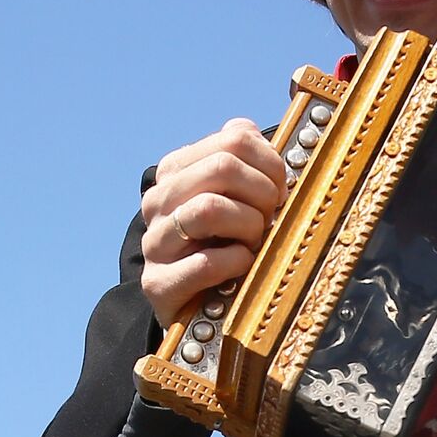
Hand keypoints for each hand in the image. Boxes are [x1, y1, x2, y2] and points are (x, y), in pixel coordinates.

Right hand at [139, 119, 286, 329]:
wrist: (202, 308)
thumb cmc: (229, 245)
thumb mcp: (240, 197)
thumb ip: (243, 158)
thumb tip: (244, 128)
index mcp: (177, 172)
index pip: (234, 141)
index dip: (271, 164)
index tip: (282, 189)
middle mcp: (158, 202)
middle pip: (222, 168)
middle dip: (263, 193)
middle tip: (272, 217)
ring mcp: (155, 243)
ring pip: (208, 208)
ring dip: (248, 225)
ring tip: (255, 242)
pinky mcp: (158, 284)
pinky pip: (205, 262)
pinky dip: (236, 262)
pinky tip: (244, 266)